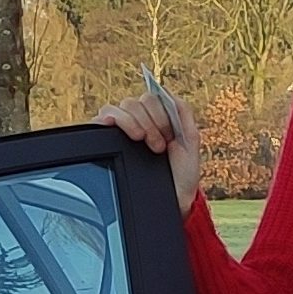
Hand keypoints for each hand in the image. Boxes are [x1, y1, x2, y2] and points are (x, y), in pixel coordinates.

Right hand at [101, 81, 202, 211]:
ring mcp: (121, 130)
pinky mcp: (107, 139)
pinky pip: (102, 116)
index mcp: (156, 119)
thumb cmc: (181, 176)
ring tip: (144, 144)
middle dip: (150, 122)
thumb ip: (183, 114)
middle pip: (134, 102)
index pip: (150, 98)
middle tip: (159, 146)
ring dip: (133, 123)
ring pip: (119, 107)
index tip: (169, 136)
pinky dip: (110, 118)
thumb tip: (167, 92)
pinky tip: (118, 130)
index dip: (159, 114)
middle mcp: (137, 121)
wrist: (172, 201)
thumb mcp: (190, 142)